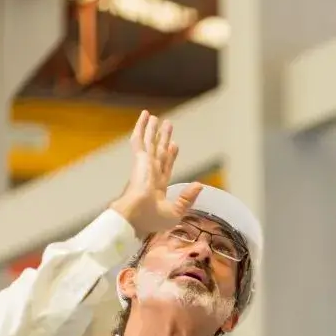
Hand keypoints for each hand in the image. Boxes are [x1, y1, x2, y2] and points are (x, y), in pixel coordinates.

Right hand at [110, 110, 201, 236]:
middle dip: (163, 139)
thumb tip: (199, 184)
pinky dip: (142, 126)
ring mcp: (144, 166)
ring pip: (150, 142)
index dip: (170, 156)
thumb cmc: (152, 220)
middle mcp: (150, 174)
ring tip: (155, 117)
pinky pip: (140, 139)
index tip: (173, 145)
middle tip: (167, 126)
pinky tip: (146, 115)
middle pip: (158, 152)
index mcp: (157, 188)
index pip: (165, 167)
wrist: (135, 217)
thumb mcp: (176, 212)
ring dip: (153, 129)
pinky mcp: (140, 159)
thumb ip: (188, 197)